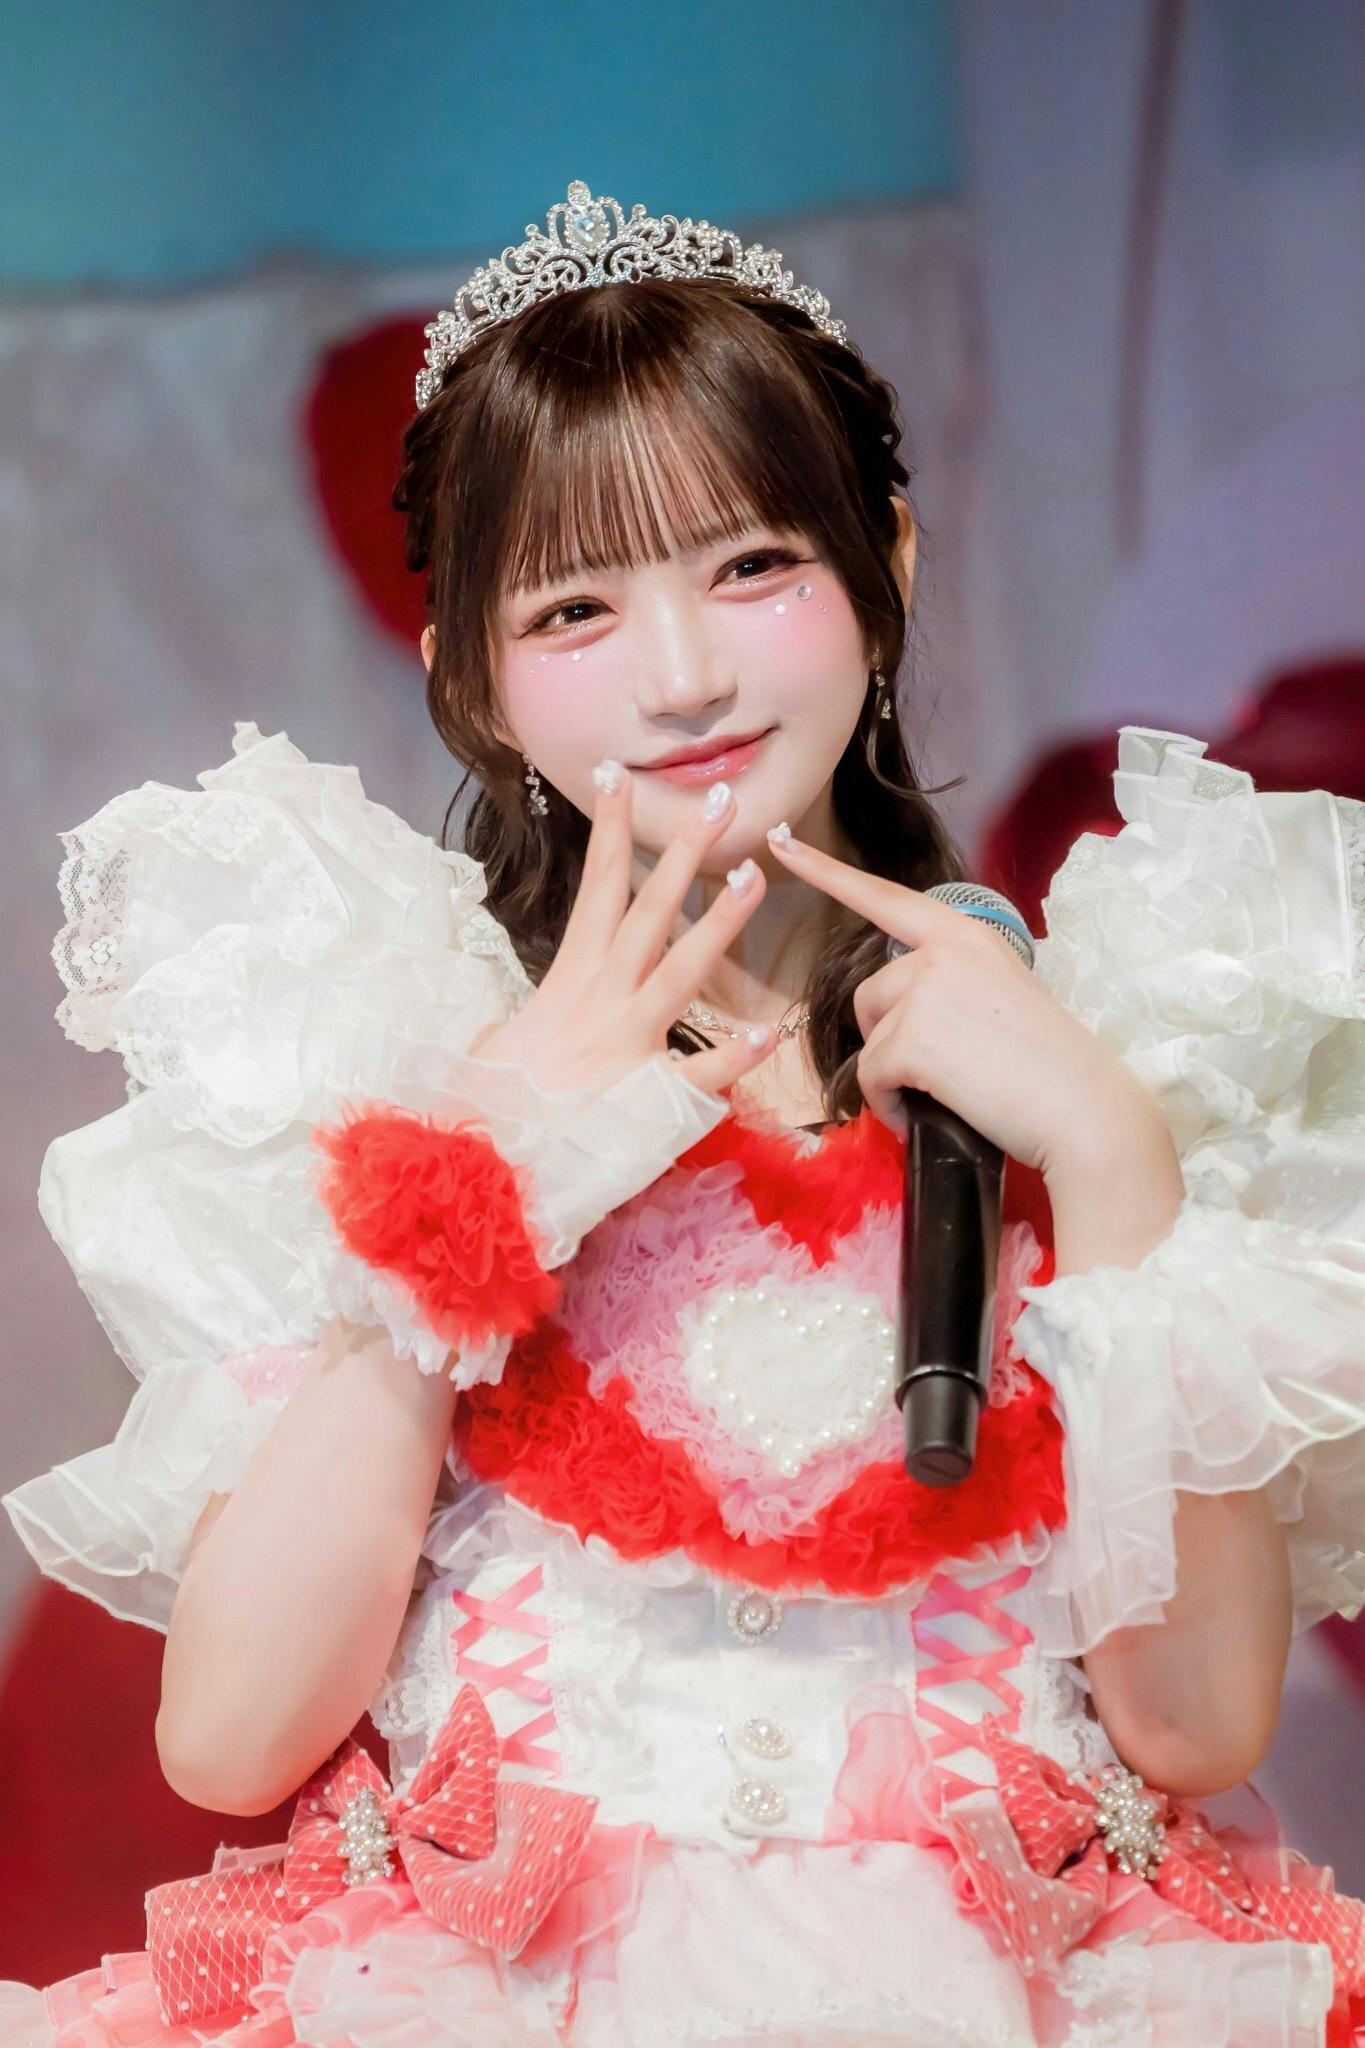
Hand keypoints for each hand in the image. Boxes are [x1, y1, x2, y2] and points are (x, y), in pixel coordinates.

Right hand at [475, 768, 777, 1106]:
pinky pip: (696, 1071)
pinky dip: (732, 1055)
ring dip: (718, 923)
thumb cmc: (493, 1104)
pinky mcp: (644, 1094)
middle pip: (646, 911)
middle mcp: (600, 998)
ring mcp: (624, 1042)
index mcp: (569, 980)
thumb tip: (525, 1012)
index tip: (621, 777)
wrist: (485, 1162)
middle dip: (682, 853)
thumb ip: (532, 1015)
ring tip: (754, 878)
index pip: (595, 889)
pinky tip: (767, 1034)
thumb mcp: (505, 1041)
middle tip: (719, 803)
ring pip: (679, 970)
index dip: (610, 831)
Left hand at [765, 828, 1167, 1178]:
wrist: (1083, 1110)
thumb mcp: (1005, 997)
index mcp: (966, 935)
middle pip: (871, 992)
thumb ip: (956, 986)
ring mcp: (926, 989)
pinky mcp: (912, 1037)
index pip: (884, 897)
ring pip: (871, 1035)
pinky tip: (924, 1116)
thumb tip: (913, 1016)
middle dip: (886, 1038)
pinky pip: (871, 1076)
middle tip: (934, 1073)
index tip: (780, 842)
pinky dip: (889, 1106)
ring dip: (891, 1075)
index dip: (826, 872)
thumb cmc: (1050, 1067)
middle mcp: (943, 951)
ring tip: (939, 1096)